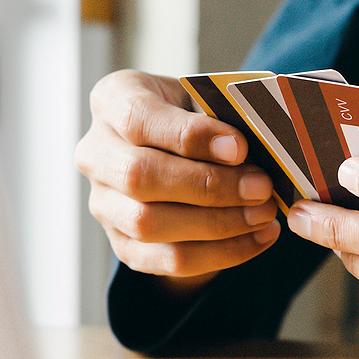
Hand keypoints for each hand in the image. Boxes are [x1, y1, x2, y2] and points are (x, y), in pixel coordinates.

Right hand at [74, 70, 280, 295]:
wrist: (178, 152)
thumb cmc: (196, 116)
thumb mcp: (206, 98)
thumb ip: (223, 116)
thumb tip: (259, 145)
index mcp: (112, 101)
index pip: (138, 120)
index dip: (190, 136)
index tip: (240, 147)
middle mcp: (95, 154)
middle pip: (138, 177)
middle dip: (208, 186)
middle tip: (261, 187)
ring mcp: (103, 203)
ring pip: (148, 224)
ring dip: (216, 223)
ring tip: (263, 213)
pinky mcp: (122, 244)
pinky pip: (167, 260)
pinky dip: (221, 253)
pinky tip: (258, 237)